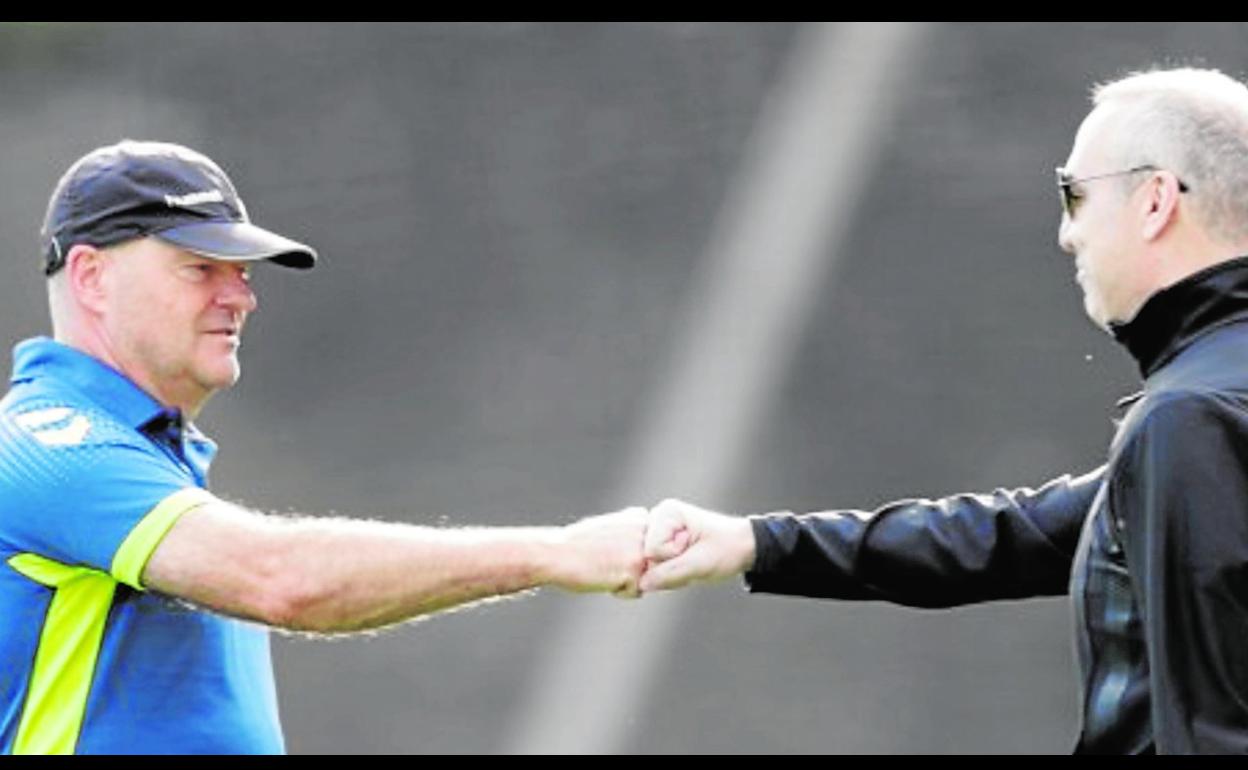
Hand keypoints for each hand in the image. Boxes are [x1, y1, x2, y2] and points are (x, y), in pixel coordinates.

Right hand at [552, 506, 648, 597]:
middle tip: (604, 559)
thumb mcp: (608, 525)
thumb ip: (631, 531)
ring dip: (626, 581)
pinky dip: (619, 591)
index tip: (607, 548)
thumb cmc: (577, 544)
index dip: (629, 556)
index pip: (651, 551)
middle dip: (630, 570)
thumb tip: (649, 540)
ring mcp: (641, 550)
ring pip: (645, 580)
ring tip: (603, 567)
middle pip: (651, 566)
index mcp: (639, 516)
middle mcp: (645, 530)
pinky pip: (635, 593)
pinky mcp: (634, 570)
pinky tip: (602, 577)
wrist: (555, 554)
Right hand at [638, 498, 755, 592]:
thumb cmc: (727, 549)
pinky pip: (653, 567)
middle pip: (645, 557)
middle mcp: (657, 517)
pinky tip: (684, 564)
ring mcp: (657, 530)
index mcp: (666, 513)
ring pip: (648, 564)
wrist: (744, 547)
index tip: (693, 551)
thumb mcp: (701, 565)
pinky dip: (669, 572)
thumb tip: (641, 583)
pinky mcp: (660, 542)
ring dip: (669, 572)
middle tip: (692, 560)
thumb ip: (669, 574)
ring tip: (690, 562)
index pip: (650, 550)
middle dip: (667, 568)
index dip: (671, 559)